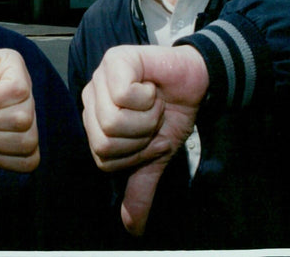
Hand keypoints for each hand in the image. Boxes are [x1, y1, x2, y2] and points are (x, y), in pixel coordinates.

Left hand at [81, 44, 207, 235]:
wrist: (198, 84)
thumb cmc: (172, 114)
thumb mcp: (156, 156)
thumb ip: (140, 188)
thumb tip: (133, 229)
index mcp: (94, 120)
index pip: (103, 157)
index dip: (135, 153)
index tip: (150, 134)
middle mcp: (91, 97)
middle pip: (104, 141)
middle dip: (141, 136)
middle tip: (153, 117)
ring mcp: (100, 77)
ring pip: (112, 120)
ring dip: (146, 116)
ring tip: (154, 102)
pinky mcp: (115, 60)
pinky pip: (122, 94)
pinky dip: (147, 97)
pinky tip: (152, 86)